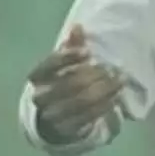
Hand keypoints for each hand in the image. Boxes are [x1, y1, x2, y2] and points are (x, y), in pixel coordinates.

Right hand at [27, 25, 125, 143]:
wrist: (53, 116)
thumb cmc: (61, 82)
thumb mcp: (64, 63)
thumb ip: (72, 46)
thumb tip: (77, 27)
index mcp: (36, 77)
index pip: (49, 65)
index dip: (68, 57)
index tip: (88, 53)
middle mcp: (40, 97)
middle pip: (68, 84)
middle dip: (93, 76)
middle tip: (110, 70)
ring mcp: (52, 115)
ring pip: (80, 101)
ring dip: (103, 91)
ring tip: (118, 82)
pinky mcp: (66, 129)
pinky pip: (88, 117)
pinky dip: (104, 106)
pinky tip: (115, 97)